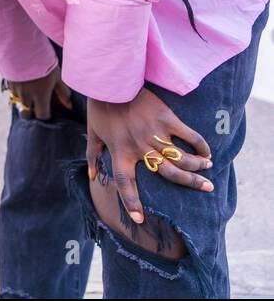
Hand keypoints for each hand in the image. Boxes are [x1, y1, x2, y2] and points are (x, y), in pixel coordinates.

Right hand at [4, 60, 71, 120]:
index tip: (48, 109)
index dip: (45, 115)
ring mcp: (16, 91)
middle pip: (27, 114)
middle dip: (32, 111)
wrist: (23, 48)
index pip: (42, 116)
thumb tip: (69, 106)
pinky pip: (13, 94)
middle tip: (38, 104)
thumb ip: (62, 92)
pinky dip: (19, 93)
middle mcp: (27, 96)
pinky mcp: (8, 84)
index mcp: (40, 96)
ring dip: (25, 102)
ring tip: (31, 91)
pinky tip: (24, 83)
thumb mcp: (56, 76)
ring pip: (19, 104)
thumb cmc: (44, 62)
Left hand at [86, 87, 212, 224]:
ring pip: (182, 158)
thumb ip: (92, 156)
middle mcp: (139, 147)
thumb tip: (92, 177)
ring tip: (207, 170)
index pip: (126, 184)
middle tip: (207, 189)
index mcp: (120, 152)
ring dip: (198, 167)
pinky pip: (189, 137)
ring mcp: (154, 133)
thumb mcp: (93, 133)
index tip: (140, 219)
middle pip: (169, 174)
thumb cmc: (101, 108)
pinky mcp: (166, 119)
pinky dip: (201, 146)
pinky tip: (206, 152)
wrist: (111, 81)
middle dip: (190, 184)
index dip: (131, 202)